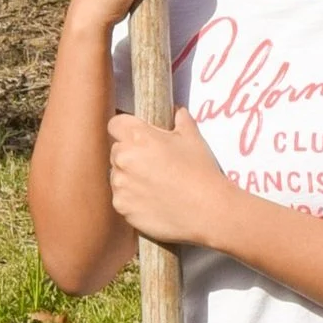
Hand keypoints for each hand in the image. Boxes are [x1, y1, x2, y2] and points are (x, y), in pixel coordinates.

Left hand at [107, 108, 239, 250]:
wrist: (207, 210)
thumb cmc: (200, 171)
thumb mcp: (193, 138)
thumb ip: (180, 120)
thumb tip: (177, 112)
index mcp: (138, 137)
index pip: (116, 124)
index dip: (127, 129)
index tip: (138, 137)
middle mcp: (123, 159)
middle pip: (117, 150)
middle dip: (131, 154)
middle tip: (154, 164)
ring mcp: (120, 184)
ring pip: (117, 175)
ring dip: (129, 177)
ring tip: (156, 185)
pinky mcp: (121, 206)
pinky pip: (121, 197)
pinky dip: (132, 198)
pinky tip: (153, 200)